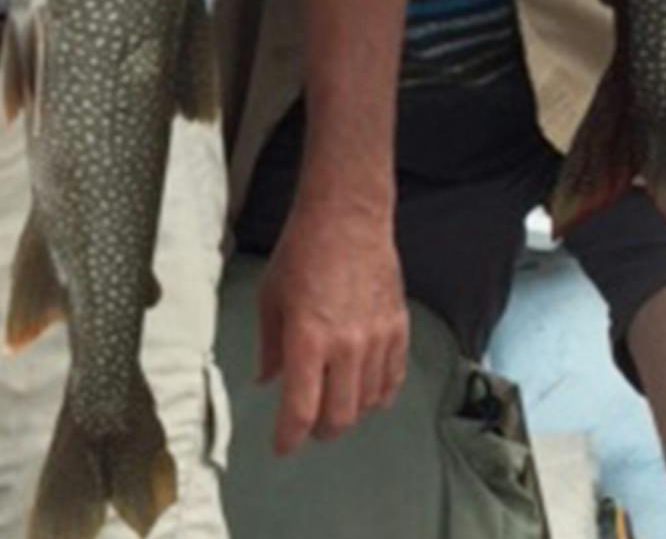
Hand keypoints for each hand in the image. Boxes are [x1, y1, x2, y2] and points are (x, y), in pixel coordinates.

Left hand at [256, 195, 407, 454]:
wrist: (347, 218)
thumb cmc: (303, 250)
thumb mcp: (271, 297)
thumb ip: (271, 346)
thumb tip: (267, 379)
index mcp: (308, 338)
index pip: (301, 408)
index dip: (289, 436)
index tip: (282, 446)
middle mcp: (346, 346)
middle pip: (338, 417)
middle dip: (319, 431)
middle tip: (307, 428)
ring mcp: (376, 340)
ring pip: (367, 403)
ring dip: (348, 413)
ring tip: (333, 407)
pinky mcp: (397, 330)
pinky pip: (393, 380)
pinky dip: (378, 396)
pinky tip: (366, 394)